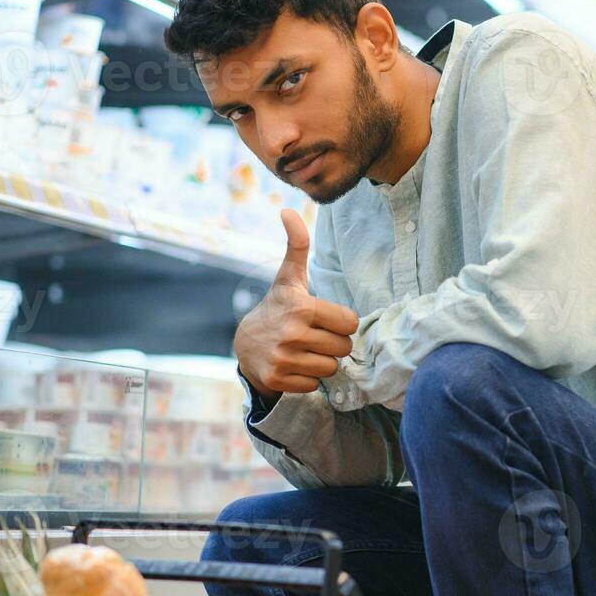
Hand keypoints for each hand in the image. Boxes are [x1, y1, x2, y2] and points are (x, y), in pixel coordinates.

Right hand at [235, 209, 359, 404]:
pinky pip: (315, 384)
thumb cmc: (277, 308)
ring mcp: (284, 358)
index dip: (341, 322)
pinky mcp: (278, 379)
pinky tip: (295, 366)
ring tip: (306, 351)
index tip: (325, 319)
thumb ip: (297, 246)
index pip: (350, 323)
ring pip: (331, 367)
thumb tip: (288, 210)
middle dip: (333, 343)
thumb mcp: (289, 278)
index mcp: (302, 307)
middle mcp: (293, 333)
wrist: (245, 345)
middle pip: (344, 347)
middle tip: (315, 337)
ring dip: (323, 362)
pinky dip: (308, 379)